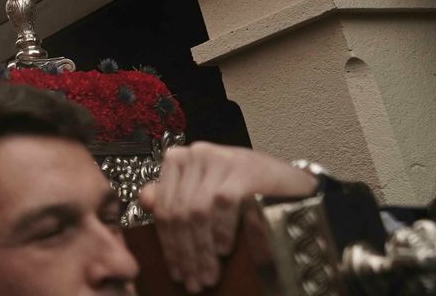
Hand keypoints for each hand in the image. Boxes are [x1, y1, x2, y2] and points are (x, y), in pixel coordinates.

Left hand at [137, 143, 316, 292]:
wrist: (291, 182)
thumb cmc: (246, 190)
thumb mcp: (207, 191)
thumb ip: (175, 195)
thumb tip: (144, 201)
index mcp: (179, 160)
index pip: (164, 208)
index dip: (168, 244)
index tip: (176, 272)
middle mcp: (194, 155)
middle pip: (179, 213)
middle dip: (186, 253)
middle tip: (194, 281)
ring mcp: (217, 159)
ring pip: (197, 212)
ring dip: (203, 250)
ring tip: (208, 275)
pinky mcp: (241, 168)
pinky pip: (222, 205)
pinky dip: (221, 231)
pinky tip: (224, 251)